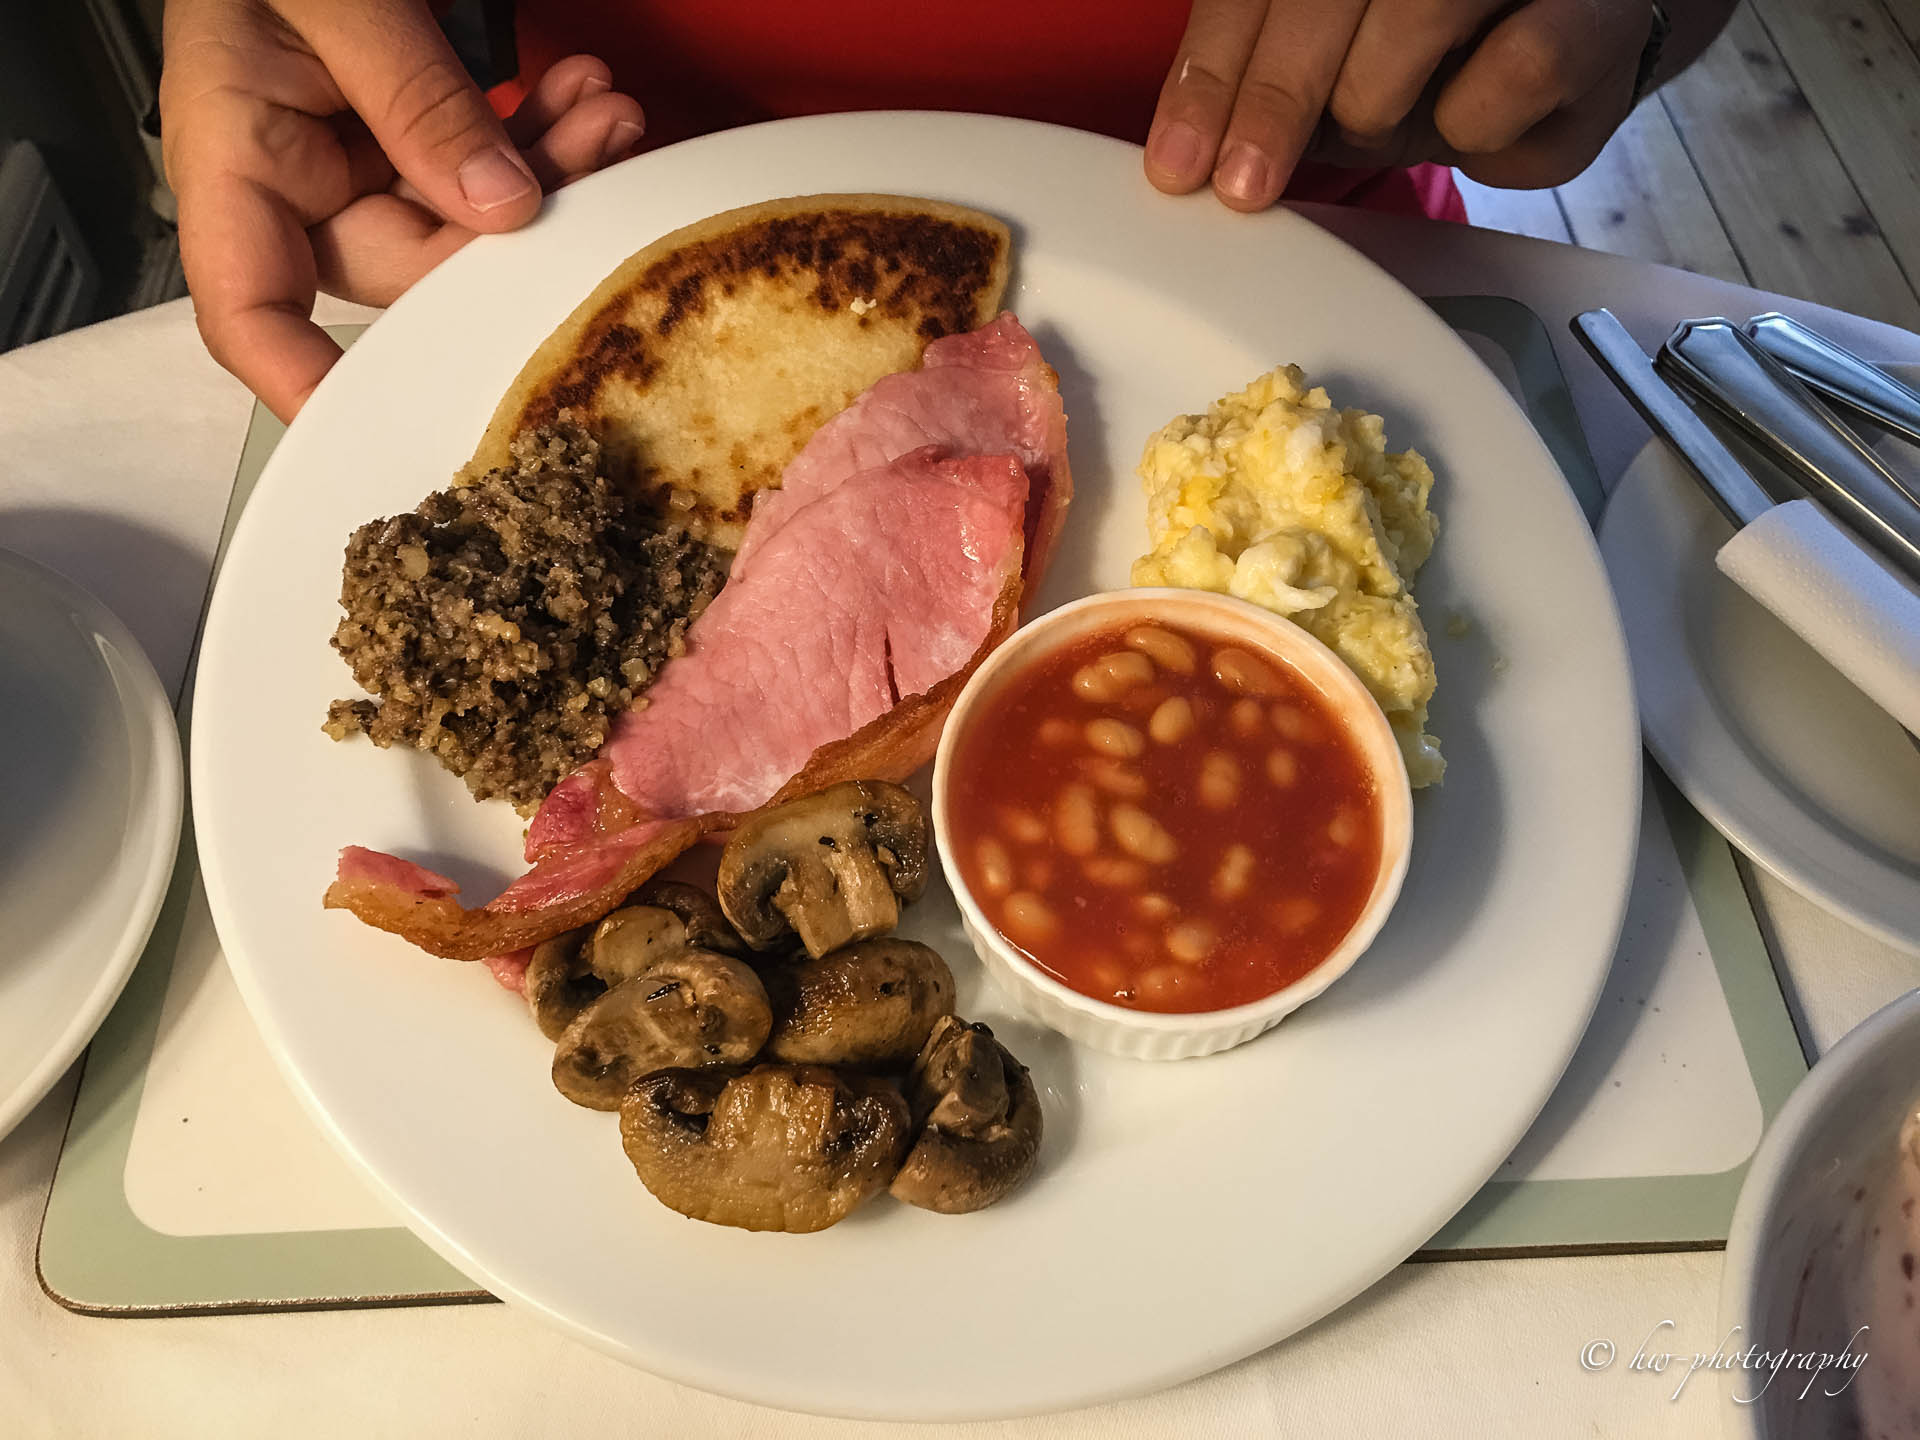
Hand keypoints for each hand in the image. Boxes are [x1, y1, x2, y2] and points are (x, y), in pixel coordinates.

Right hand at [161, 0, 646, 419]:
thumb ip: (411, 95)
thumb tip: (500, 206)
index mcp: (233, 158)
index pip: (252, 313)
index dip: (312, 385)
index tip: (389, 427)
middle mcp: (294, 183)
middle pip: (411, 273)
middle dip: (516, 223)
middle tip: (600, 140)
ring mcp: (354, 167)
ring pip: (468, 225)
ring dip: (551, 174)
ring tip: (605, 106)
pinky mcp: (408, 142)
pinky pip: (483, 173)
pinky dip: (540, 142)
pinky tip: (583, 98)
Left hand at [1143, 0, 1655, 209]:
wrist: (1588, 18)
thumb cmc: (1443, 41)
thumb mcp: (1338, 47)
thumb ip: (1269, 70)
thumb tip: (1192, 149)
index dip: (1212, 74)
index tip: (1180, 162)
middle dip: (1275, 103)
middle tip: (1244, 185)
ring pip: (1417, 17)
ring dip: (1377, 104)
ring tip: (1385, 118)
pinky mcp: (1598, 11)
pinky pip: (1513, 77)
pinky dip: (1479, 127)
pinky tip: (1481, 119)